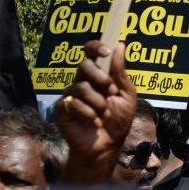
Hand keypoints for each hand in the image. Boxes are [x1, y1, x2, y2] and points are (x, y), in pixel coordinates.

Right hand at [56, 41, 136, 182]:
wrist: (108, 145)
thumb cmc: (118, 119)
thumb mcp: (126, 95)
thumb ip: (121, 72)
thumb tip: (119, 44)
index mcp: (99, 76)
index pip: (91, 53)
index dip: (95, 47)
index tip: (106, 51)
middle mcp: (83, 82)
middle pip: (83, 65)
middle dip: (99, 77)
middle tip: (109, 90)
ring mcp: (71, 95)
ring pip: (80, 86)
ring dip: (97, 101)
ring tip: (103, 112)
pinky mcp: (62, 109)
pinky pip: (72, 103)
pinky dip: (87, 113)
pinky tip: (93, 121)